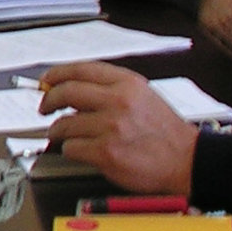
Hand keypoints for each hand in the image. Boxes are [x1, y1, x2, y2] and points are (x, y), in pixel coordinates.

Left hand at [38, 60, 198, 195]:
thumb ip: (111, 90)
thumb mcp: (143, 97)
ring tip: (60, 134)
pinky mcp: (106, 153)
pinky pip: (71, 148)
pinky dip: (70, 150)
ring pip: (64, 124)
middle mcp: (118, 101)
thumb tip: (72, 89)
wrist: (188, 161)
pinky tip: (79, 150)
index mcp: (127, 84)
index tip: (46, 80)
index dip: (57, 74)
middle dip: (48, 100)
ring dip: (57, 131)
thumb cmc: (165, 133)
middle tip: (44, 107)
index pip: (81, 69)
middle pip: (66, 92)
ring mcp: (111, 127)